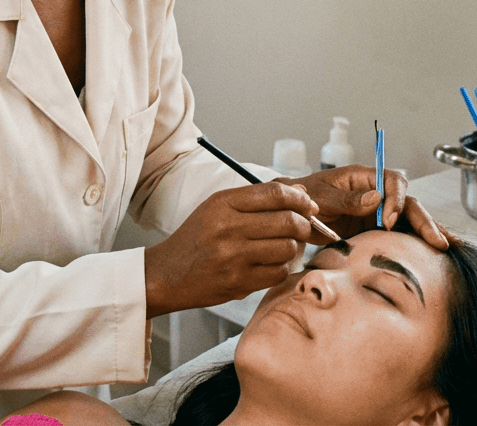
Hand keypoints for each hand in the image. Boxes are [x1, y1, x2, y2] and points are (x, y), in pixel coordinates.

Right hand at [144, 183, 317, 317]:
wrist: (167, 274)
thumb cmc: (196, 239)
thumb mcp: (218, 208)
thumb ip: (258, 198)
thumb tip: (301, 193)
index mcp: (223, 203)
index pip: (275, 193)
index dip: (300, 199)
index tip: (308, 206)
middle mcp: (228, 228)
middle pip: (287, 220)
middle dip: (303, 224)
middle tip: (302, 228)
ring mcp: (234, 257)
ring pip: (287, 248)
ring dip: (293, 248)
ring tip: (284, 247)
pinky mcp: (238, 282)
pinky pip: (278, 272)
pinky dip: (281, 268)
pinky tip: (271, 264)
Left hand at [290, 165, 452, 248]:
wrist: (292, 213)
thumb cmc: (304, 198)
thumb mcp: (321, 197)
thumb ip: (347, 198)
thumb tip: (376, 198)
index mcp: (364, 177)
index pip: (393, 181)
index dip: (396, 199)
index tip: (387, 221)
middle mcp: (376, 193)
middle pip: (408, 202)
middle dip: (424, 221)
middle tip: (437, 242)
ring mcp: (378, 212)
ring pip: (410, 218)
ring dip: (430, 231)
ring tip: (450, 246)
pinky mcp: (377, 230)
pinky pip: (401, 234)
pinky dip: (418, 242)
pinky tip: (436, 253)